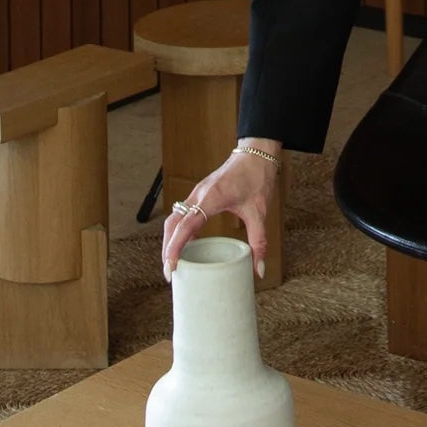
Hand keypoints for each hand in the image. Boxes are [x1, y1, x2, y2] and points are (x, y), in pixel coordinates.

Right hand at [162, 149, 278, 281]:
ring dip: (170, 240)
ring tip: (174, 262)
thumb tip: (259, 270)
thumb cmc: (257, 177)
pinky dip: (179, 231)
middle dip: (167, 248)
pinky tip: (187, 245)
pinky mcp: (200, 194)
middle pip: (172, 224)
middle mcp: (198, 195)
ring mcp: (197, 193)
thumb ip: (259, 241)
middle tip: (170, 272)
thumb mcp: (259, 212)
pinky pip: (183, 214)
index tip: (171, 267)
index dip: (175, 248)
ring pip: (174, 218)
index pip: (185, 226)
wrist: (256, 153)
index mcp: (211, 198)